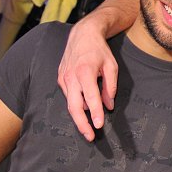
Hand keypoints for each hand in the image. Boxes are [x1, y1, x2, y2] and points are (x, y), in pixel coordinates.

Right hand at [58, 17, 117, 141]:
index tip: (99, 125)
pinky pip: (68, 96)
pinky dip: (76, 105)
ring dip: (79, 117)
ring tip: (88, 129)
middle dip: (82, 124)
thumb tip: (108, 105)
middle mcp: (71, 76)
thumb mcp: (111, 66)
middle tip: (90, 137)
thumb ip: (110, 87)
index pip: (91, 98)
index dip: (95, 113)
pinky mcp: (60, 79)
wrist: (82, 35)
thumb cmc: (99, 50)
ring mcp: (64, 78)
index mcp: (85, 72)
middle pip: (74, 107)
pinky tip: (84, 111)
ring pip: (70, 104)